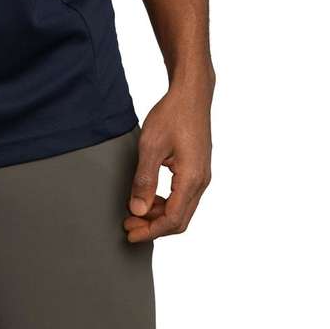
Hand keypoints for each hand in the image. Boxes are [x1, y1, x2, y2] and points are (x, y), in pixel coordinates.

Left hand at [124, 80, 212, 242]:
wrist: (191, 94)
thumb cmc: (172, 115)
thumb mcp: (151, 145)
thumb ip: (145, 180)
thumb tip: (138, 210)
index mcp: (192, 179)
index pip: (172, 219)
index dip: (150, 231)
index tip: (130, 233)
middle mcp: (201, 181)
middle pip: (179, 219)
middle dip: (153, 227)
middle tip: (128, 225)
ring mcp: (201, 176)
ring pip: (181, 208)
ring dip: (158, 215)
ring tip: (134, 212)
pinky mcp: (197, 169)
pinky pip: (182, 196)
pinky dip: (165, 202)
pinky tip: (148, 197)